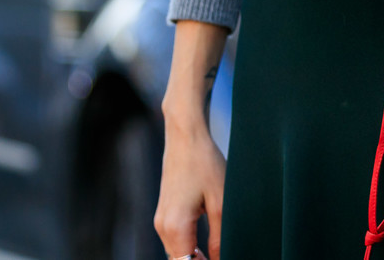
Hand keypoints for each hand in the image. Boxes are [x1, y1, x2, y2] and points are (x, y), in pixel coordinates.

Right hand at [155, 113, 224, 259]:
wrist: (186, 137)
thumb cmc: (205, 164)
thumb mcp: (221, 203)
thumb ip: (220, 239)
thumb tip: (222, 259)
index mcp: (176, 227)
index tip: (223, 258)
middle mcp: (163, 227)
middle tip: (222, 255)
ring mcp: (160, 221)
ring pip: (176, 254)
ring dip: (194, 259)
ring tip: (217, 253)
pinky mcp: (163, 213)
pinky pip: (174, 242)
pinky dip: (188, 248)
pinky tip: (206, 246)